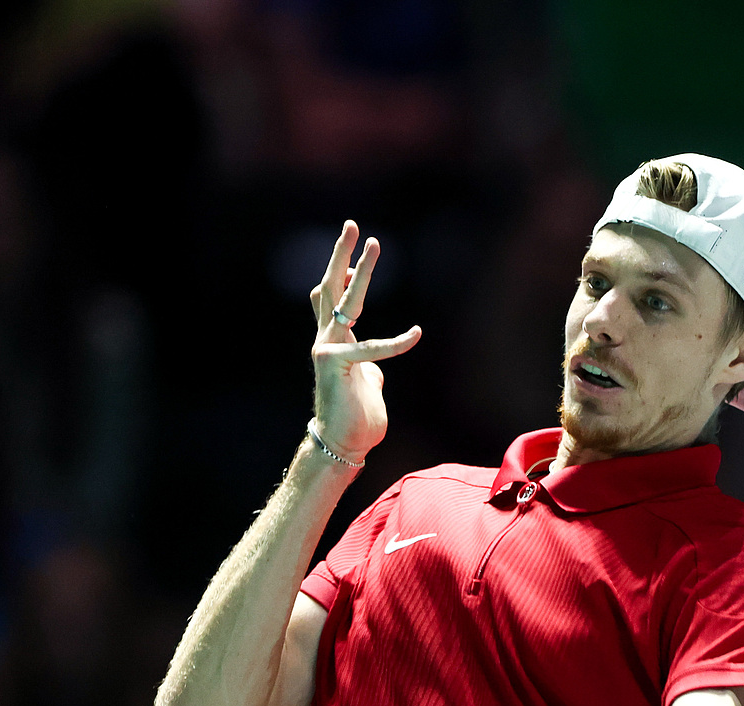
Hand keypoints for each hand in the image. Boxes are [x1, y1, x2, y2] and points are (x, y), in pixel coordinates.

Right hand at [310, 221, 421, 461]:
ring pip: (344, 301)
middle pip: (331, 286)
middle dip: (343, 255)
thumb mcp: (367, 382)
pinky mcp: (337, 365)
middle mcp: (327, 339)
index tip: (354, 247)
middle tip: (353, 225)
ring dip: (358, 271)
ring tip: (371, 243)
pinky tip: (416, 333)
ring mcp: (328, 349)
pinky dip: (396, 343)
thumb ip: (368, 366)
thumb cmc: (358, 414)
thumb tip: (373, 368)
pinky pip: (371, 349)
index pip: (333, 297)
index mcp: (335, 340)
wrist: (344, 442)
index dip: (342, 272)